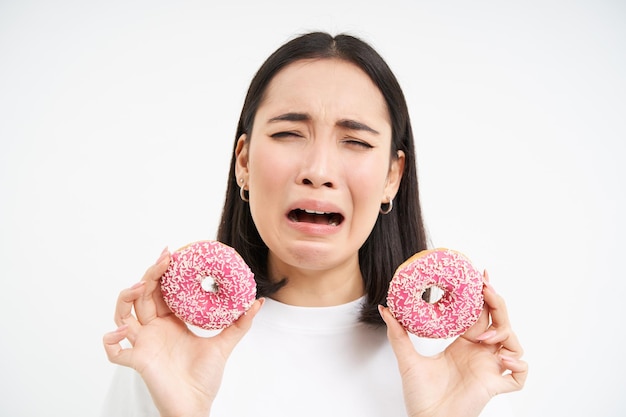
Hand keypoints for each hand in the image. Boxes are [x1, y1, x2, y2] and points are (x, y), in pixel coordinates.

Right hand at [102, 248, 263, 416]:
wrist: (196, 404)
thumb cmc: (204, 377)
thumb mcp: (224, 344)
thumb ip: (239, 323)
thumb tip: (256, 302)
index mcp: (170, 322)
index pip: (161, 291)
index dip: (162, 272)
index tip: (171, 254)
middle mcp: (154, 329)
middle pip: (142, 296)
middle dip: (149, 275)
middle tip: (164, 260)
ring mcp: (143, 344)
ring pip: (122, 315)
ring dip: (126, 298)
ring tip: (140, 286)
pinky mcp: (138, 361)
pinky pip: (114, 351)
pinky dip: (111, 340)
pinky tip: (122, 331)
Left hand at [379, 271, 526, 416]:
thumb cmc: (419, 394)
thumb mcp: (407, 358)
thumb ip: (398, 333)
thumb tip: (385, 309)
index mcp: (463, 344)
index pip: (480, 313)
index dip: (483, 294)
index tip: (480, 275)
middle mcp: (480, 353)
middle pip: (499, 321)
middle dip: (497, 302)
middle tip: (486, 288)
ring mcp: (490, 369)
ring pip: (513, 343)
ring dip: (504, 333)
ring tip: (485, 336)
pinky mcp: (495, 386)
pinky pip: (519, 374)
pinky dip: (518, 364)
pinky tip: (503, 358)